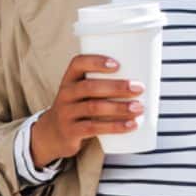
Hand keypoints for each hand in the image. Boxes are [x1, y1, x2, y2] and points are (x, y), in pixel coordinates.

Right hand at [30, 55, 144, 164]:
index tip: (117, 64)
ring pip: (93, 107)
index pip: (78, 63)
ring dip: (119, 107)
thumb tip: (143, 82)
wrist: (53, 134)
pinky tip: (131, 125)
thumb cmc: (78, 108)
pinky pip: (94, 128)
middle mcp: (65, 94)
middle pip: (90, 87)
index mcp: (69, 79)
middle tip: (139, 88)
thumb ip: (102, 86)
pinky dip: (115, 126)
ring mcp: (66, 113)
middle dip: (117, 87)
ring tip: (139, 107)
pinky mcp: (71, 132)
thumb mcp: (82, 93)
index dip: (96, 61)